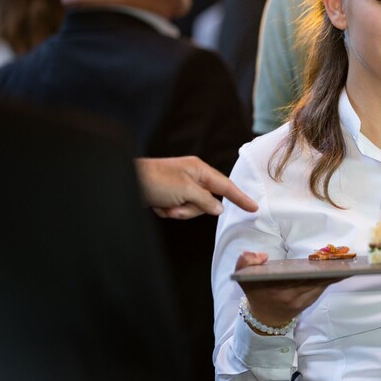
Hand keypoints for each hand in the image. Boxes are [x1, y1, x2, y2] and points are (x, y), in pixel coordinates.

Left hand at [135, 156, 257, 219]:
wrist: (126, 181)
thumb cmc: (155, 180)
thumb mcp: (185, 190)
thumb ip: (206, 200)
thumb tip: (218, 208)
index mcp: (199, 169)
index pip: (226, 186)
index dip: (240, 197)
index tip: (253, 207)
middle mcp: (191, 177)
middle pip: (206, 202)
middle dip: (190, 210)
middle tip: (175, 207)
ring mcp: (180, 186)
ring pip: (191, 209)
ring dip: (177, 212)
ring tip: (163, 206)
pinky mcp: (169, 195)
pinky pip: (178, 210)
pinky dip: (168, 211)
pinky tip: (156, 205)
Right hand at [236, 251, 340, 329]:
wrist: (264, 317)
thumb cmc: (256, 292)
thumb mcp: (244, 277)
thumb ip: (245, 262)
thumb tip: (262, 256)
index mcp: (278, 291)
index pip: (299, 279)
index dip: (314, 271)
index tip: (325, 262)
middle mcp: (293, 298)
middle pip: (316, 281)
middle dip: (330, 270)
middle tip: (346, 257)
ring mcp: (303, 302)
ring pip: (322, 285)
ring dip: (335, 274)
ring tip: (349, 260)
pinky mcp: (309, 302)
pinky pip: (323, 288)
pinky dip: (332, 278)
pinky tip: (343, 269)